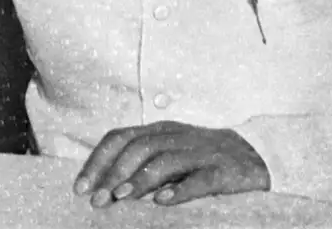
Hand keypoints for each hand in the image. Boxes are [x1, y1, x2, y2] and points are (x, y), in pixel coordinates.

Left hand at [74, 121, 269, 207]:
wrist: (252, 156)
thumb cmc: (200, 158)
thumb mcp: (168, 152)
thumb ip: (140, 162)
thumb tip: (103, 187)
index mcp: (159, 130)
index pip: (120, 137)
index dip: (98, 160)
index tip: (80, 188)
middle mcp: (176, 136)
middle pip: (139, 147)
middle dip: (114, 173)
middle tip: (97, 200)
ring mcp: (200, 151)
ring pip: (166, 160)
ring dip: (140, 179)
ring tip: (122, 197)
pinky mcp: (222, 170)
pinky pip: (200, 178)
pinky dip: (181, 189)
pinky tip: (164, 201)